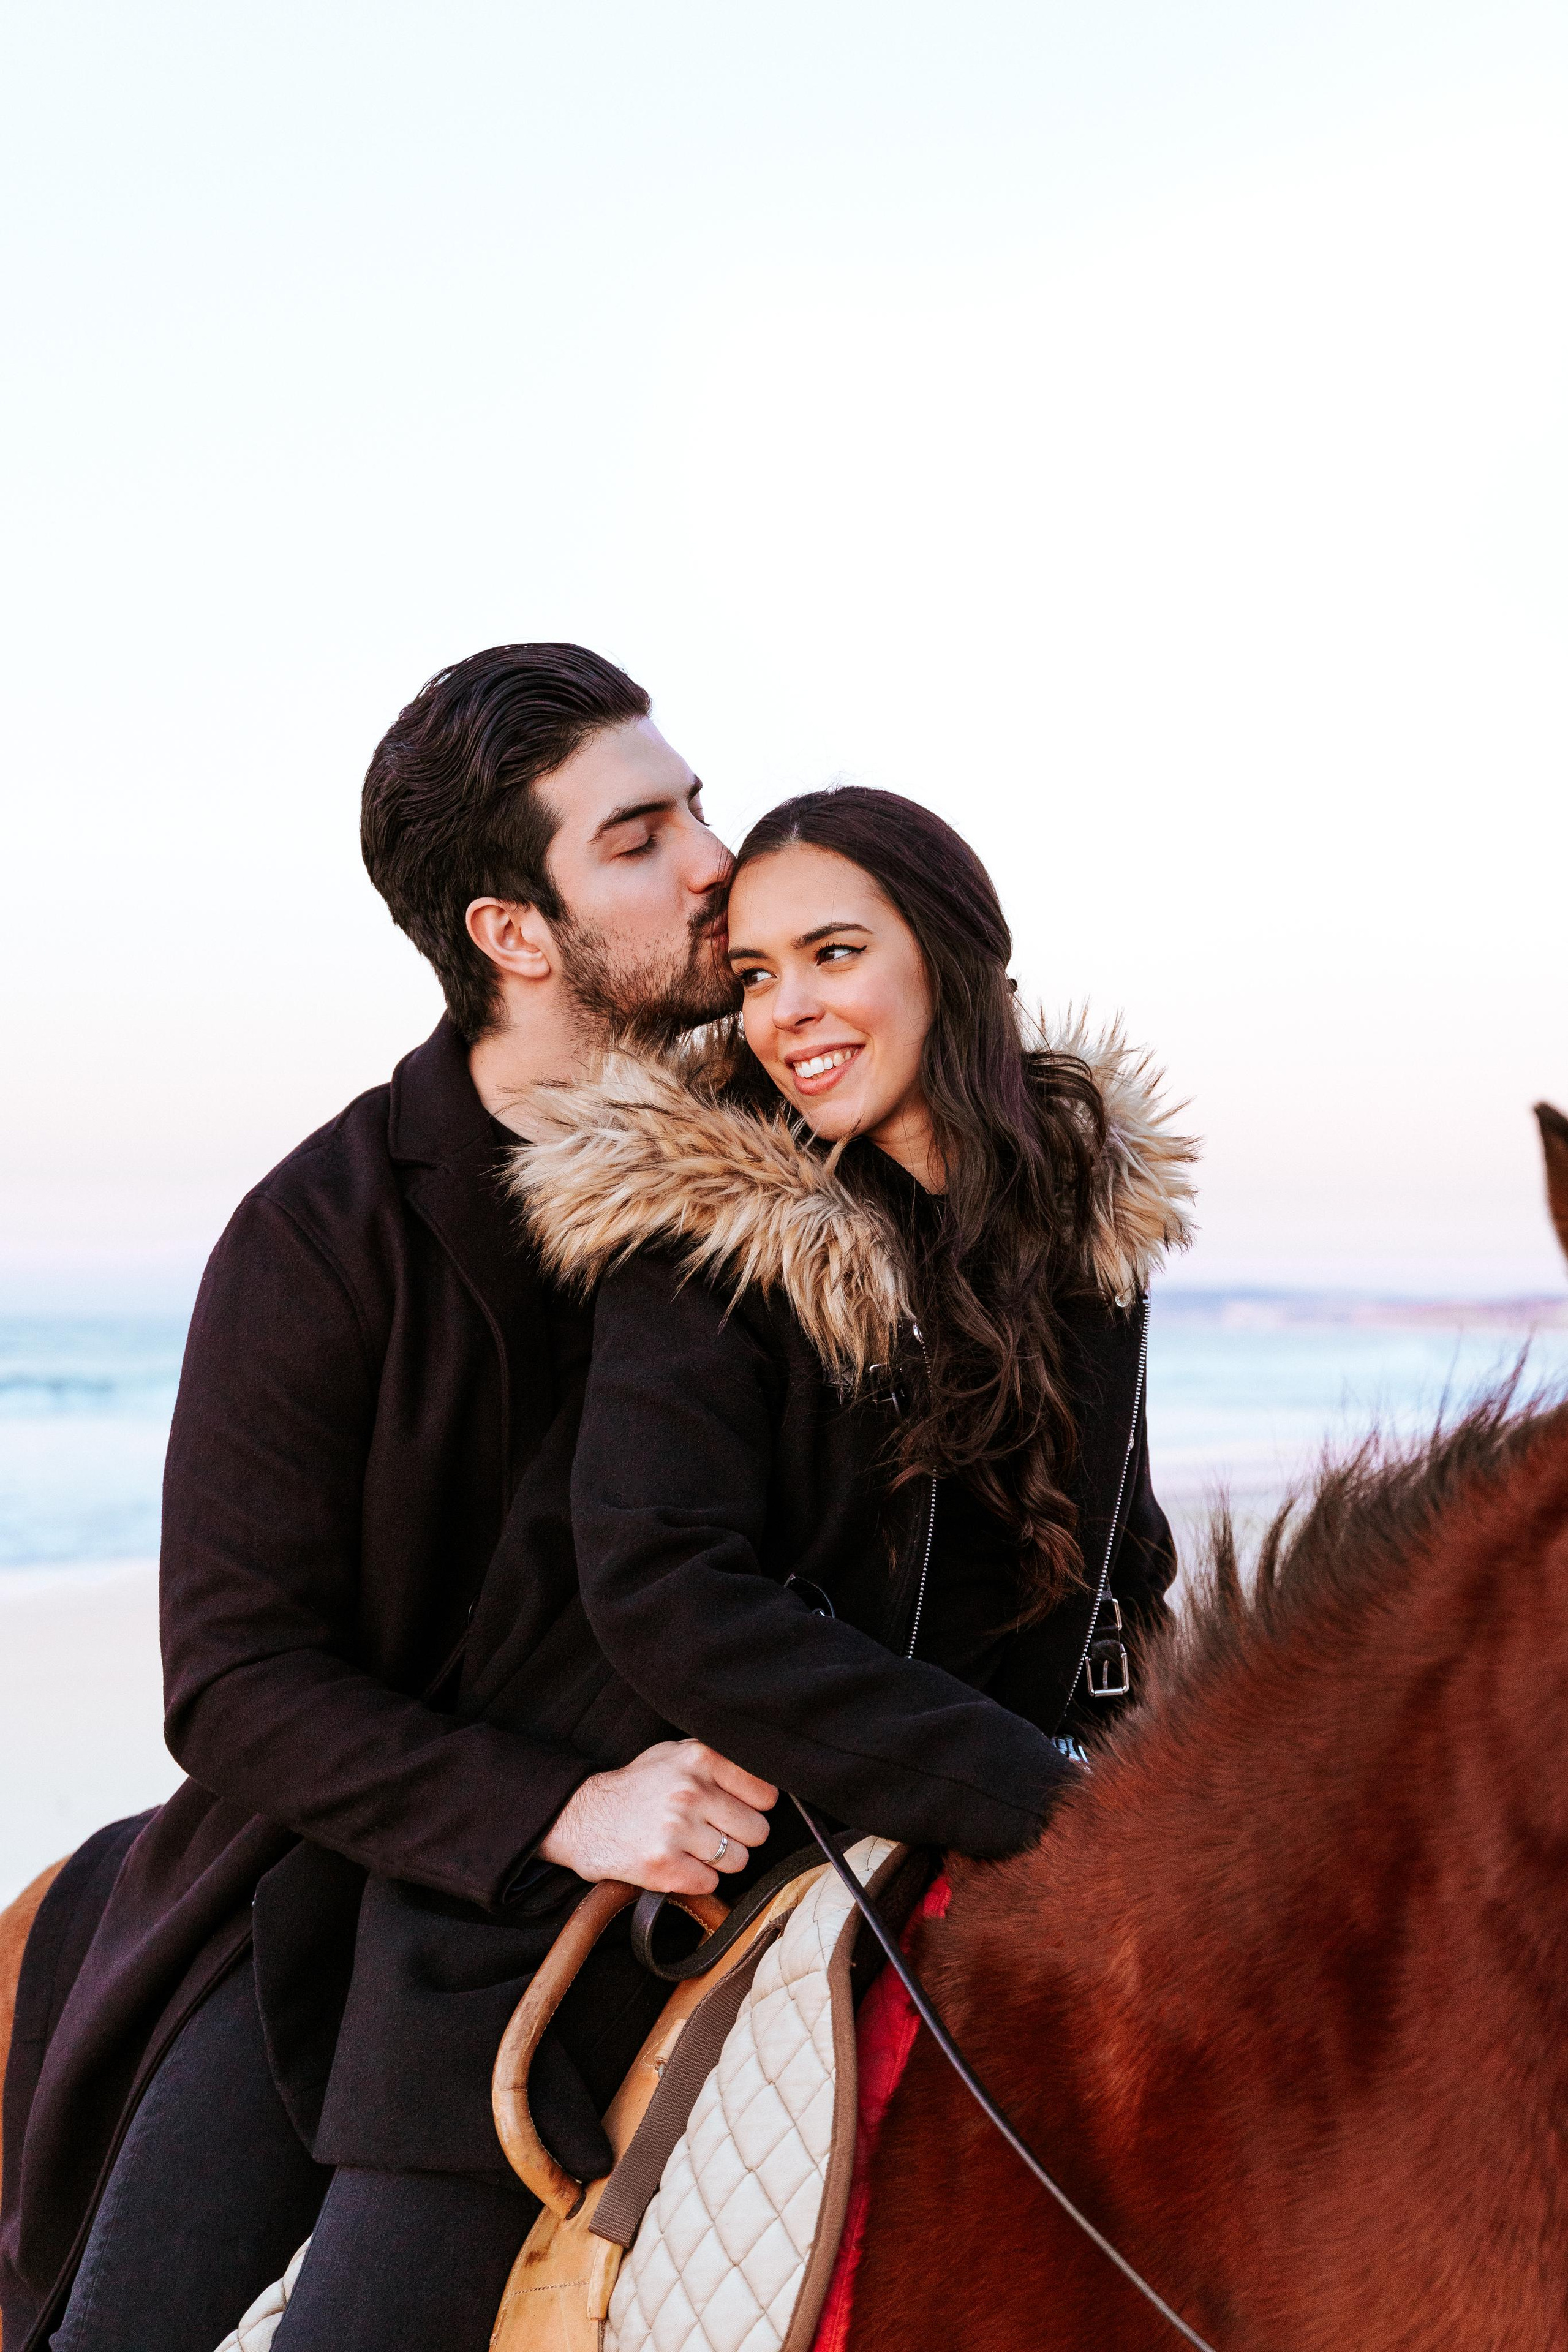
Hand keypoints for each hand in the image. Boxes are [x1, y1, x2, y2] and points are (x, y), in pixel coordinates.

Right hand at [537, 1740, 777, 1893]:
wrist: (581, 1817)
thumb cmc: (636, 1786)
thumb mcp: (674, 1754)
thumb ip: (718, 1761)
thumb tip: (767, 1776)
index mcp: (700, 1758)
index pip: (766, 1794)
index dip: (754, 1806)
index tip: (736, 1809)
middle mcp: (691, 1790)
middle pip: (757, 1831)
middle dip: (738, 1836)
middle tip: (711, 1832)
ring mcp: (677, 1829)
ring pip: (738, 1860)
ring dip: (719, 1861)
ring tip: (691, 1847)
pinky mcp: (664, 1866)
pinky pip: (711, 1883)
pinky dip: (697, 1879)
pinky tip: (677, 1863)